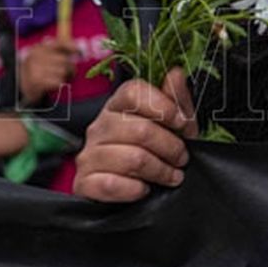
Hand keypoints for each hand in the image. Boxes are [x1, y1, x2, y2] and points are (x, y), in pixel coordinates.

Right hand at [19, 37, 77, 103]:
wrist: (19, 86)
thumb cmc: (38, 71)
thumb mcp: (44, 57)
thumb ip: (59, 51)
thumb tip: (79, 50)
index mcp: (38, 48)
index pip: (59, 44)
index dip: (72, 47)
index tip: (80, 52)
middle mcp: (36, 56)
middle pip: (65, 60)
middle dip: (70, 68)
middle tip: (69, 73)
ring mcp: (35, 69)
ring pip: (63, 72)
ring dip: (64, 78)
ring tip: (57, 79)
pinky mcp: (36, 81)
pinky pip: (58, 82)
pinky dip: (58, 84)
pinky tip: (52, 85)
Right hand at [73, 68, 198, 201]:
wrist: (133, 194)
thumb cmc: (154, 153)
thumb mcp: (174, 125)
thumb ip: (176, 100)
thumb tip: (175, 72)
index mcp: (117, 106)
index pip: (133, 92)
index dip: (164, 107)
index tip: (183, 125)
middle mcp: (99, 127)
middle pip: (140, 130)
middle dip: (171, 147)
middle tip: (182, 158)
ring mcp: (88, 155)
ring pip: (132, 159)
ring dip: (160, 171)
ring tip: (171, 176)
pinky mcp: (84, 183)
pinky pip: (112, 184)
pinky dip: (136, 189)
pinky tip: (144, 189)